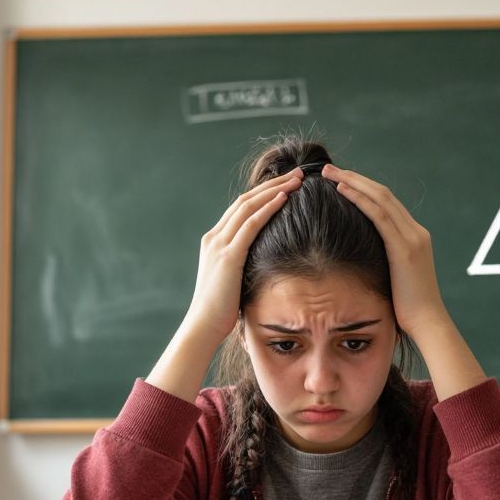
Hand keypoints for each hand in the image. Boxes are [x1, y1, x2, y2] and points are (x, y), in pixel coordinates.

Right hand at [184, 169, 301, 339]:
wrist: (203, 326)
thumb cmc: (220, 310)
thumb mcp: (232, 280)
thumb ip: (243, 265)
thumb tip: (264, 264)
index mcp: (214, 241)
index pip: (240, 209)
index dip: (263, 194)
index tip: (285, 185)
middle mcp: (214, 238)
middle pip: (246, 200)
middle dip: (272, 184)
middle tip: (297, 173)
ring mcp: (219, 245)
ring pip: (249, 206)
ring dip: (274, 190)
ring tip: (296, 180)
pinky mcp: (228, 256)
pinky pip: (251, 225)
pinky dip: (268, 208)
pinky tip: (284, 198)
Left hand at [322, 164, 448, 334]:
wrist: (427, 323)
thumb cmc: (408, 308)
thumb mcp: (395, 277)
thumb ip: (383, 261)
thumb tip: (360, 258)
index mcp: (415, 237)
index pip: (387, 202)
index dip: (363, 187)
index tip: (341, 181)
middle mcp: (416, 232)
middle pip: (383, 193)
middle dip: (355, 178)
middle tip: (329, 169)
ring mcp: (412, 238)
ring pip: (380, 198)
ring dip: (353, 182)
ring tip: (330, 174)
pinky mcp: (404, 249)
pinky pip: (380, 216)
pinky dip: (360, 199)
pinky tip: (342, 190)